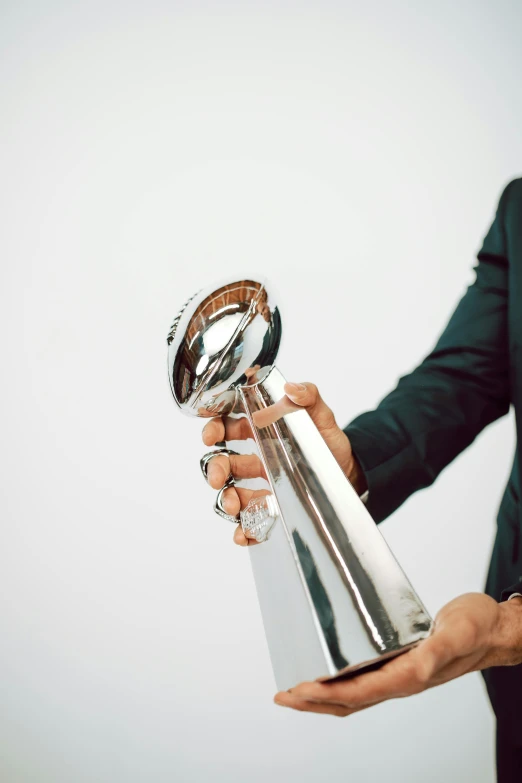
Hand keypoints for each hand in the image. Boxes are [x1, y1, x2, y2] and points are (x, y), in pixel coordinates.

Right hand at [201, 381, 366, 544]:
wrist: (352, 473)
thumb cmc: (330, 441)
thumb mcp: (322, 415)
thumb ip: (309, 396)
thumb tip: (293, 388)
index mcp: (260, 431)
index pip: (228, 427)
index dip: (214, 429)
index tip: (210, 436)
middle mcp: (256, 458)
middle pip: (223, 462)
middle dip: (214, 469)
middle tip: (216, 477)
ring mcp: (261, 485)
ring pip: (232, 493)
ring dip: (225, 499)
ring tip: (233, 506)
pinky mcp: (272, 509)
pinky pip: (252, 521)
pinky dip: (243, 530)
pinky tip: (243, 533)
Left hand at [273, 593, 521, 715]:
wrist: (493, 628)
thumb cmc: (478, 628)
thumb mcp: (458, 632)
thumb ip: (438, 650)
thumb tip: (418, 666)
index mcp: (409, 677)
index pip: (357, 693)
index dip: (324, 694)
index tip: (298, 690)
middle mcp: (400, 680)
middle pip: (348, 701)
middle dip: (312, 702)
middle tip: (282, 696)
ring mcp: (400, 674)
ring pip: (353, 694)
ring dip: (322, 695)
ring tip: (295, 690)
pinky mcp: (400, 661)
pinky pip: (364, 679)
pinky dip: (340, 680)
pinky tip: (331, 669)